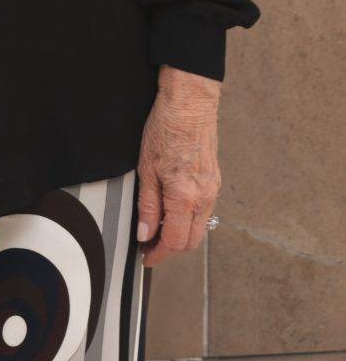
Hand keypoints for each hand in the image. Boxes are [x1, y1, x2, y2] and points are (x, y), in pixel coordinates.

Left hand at [136, 65, 221, 265]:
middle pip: (191, 241)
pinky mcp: (215, 181)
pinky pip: (204, 210)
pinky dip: (189, 218)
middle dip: (171, 249)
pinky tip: (173, 209)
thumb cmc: (165, 129)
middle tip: (149, 245)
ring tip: (158, 227)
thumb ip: (148, 206)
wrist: (190, 104)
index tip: (146, 257)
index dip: (159, 254)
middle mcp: (204, 197)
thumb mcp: (146, 169)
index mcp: (185, 196)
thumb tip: (145, 234)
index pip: (175, 241)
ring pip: (199, 227)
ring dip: (181, 234)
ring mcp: (213, 189)